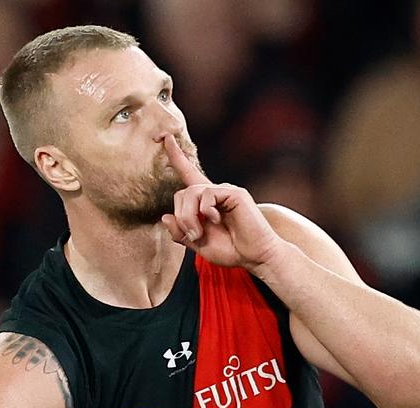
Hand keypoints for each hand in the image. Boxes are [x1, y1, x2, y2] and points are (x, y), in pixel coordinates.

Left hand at [161, 135, 281, 268]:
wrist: (256, 256)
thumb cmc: (231, 250)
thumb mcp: (198, 245)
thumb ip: (181, 233)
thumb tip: (164, 216)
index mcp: (205, 202)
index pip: (188, 174)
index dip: (176, 156)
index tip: (164, 137)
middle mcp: (214, 192)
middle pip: (182, 193)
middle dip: (180, 216)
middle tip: (191, 235)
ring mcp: (225, 191)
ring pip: (191, 193)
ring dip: (188, 217)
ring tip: (199, 233)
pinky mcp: (234, 193)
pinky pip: (206, 194)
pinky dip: (204, 210)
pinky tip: (215, 220)